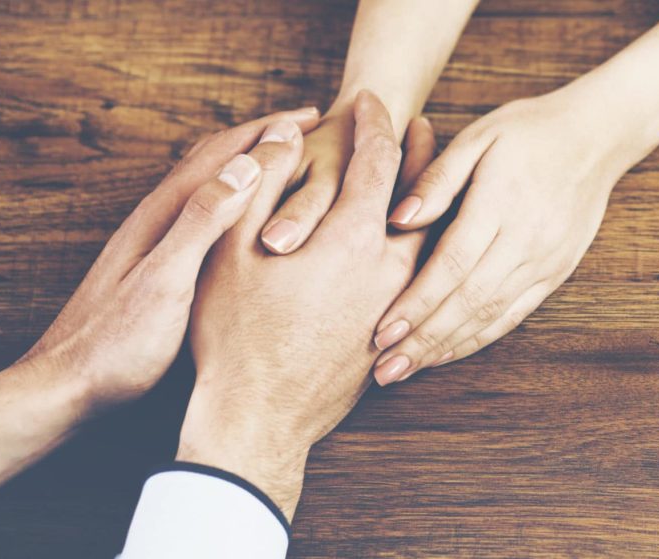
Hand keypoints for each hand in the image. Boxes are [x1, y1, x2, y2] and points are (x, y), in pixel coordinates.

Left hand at [17, 108, 317, 406]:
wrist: (67, 389)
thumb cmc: (117, 344)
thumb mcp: (165, 281)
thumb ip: (203, 221)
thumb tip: (247, 166)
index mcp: (164, 215)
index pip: (223, 153)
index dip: (270, 131)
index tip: (315, 117)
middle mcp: (160, 220)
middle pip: (217, 161)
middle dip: (264, 139)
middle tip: (312, 131)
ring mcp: (158, 244)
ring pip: (214, 189)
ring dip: (254, 169)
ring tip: (293, 167)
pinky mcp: (162, 270)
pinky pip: (211, 219)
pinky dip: (242, 205)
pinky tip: (256, 224)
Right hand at [177, 92, 430, 518]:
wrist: (260, 418)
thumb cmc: (233, 334)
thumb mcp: (231, 249)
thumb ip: (259, 184)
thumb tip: (282, 134)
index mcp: (352, 239)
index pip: (378, 161)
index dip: (373, 123)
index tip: (370, 100)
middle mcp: (390, 269)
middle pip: (422, 198)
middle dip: (421, 156)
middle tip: (423, 126)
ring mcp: (398, 304)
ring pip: (427, 241)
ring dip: (425, 203)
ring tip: (421, 179)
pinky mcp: (395, 333)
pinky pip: (420, 277)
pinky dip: (422, 247)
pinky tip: (410, 243)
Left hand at [369, 92, 637, 384]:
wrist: (596, 136)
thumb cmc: (527, 130)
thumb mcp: (478, 137)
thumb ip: (436, 179)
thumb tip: (397, 219)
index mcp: (502, 203)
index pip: (452, 264)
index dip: (416, 302)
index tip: (382, 330)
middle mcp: (527, 240)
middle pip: (469, 301)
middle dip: (424, 339)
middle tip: (385, 369)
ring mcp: (546, 261)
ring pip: (491, 315)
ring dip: (447, 347)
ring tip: (408, 370)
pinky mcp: (556, 272)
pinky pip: (514, 314)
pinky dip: (479, 337)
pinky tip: (448, 351)